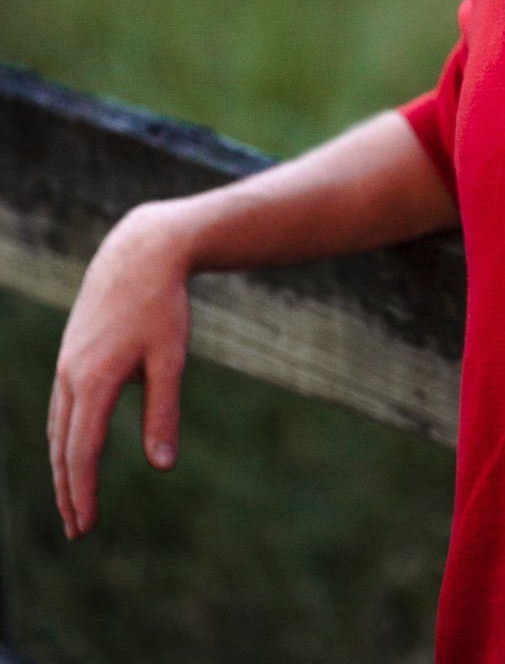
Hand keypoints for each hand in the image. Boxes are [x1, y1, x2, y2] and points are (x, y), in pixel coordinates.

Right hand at [47, 202, 192, 538]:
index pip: (82, 452)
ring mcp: (66, 362)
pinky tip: (73, 447)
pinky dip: (63, 436)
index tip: (87, 526)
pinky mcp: (71, 352)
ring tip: (73, 498)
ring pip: (58, 427)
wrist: (139, 251)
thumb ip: (163, 412)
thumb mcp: (170, 358)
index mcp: (94, 381)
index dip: (83, 492)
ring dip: (63, 466)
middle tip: (78, 529)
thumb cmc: (162, 304)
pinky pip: (61, 406)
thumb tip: (162, 466)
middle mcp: (71, 375)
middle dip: (69, 490)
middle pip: (62, 447)